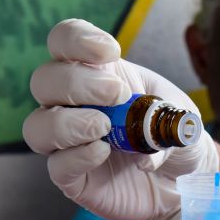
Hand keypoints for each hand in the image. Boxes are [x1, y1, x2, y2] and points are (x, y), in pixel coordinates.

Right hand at [23, 19, 218, 219]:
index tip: (110, 51)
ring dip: (68, 122)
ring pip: (37, 126)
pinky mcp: (73, 177)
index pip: (64, 42)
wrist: (182, 179)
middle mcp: (74, 104)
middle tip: (115, 93)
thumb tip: (146, 150)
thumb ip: (167, 124)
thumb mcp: (180, 118)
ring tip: (104, 126)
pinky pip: (56, 166)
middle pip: (44, 81)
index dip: (76, 39)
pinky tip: (103, 152)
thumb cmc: (173, 137)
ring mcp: (69, 142)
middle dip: (75, 82)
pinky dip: (77, 157)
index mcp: (98, 73)